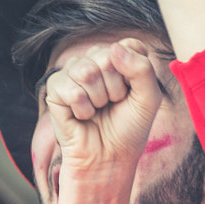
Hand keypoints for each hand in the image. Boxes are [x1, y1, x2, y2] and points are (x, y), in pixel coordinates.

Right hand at [44, 38, 165, 203]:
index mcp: (118, 58)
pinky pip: (71, 90)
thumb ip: (143, 70)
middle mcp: (94, 60)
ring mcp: (73, 72)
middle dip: (116, 89)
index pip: (129, 45)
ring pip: (86, 71)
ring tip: (98, 110)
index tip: (133, 94)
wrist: (108, 158)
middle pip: (107, 57)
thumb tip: (114, 49)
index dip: (135, 74)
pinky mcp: (55, 89)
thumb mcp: (149, 100)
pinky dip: (82, 109)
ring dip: (98, 99)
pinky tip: (83, 116)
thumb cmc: (128, 130)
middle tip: (113, 105)